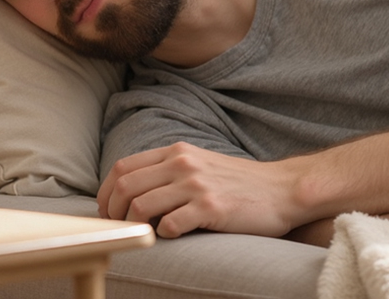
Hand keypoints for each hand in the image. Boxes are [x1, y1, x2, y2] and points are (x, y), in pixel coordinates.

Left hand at [96, 142, 303, 238]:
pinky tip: (172, 236)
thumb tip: (130, 191)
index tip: (107, 211)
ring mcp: (196, 185)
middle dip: (112, 211)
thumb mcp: (199, 163)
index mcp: (176, 152)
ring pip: (141, 206)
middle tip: (118, 228)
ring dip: (134, 225)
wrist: (282, 190)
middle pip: (125, 186)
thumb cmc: (238, 183)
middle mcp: (182, 164)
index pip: (123, 167)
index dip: (106, 192)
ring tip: (142, 234)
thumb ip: (168, 170)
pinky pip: (169, 225)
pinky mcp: (211, 208)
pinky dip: (162, 235)